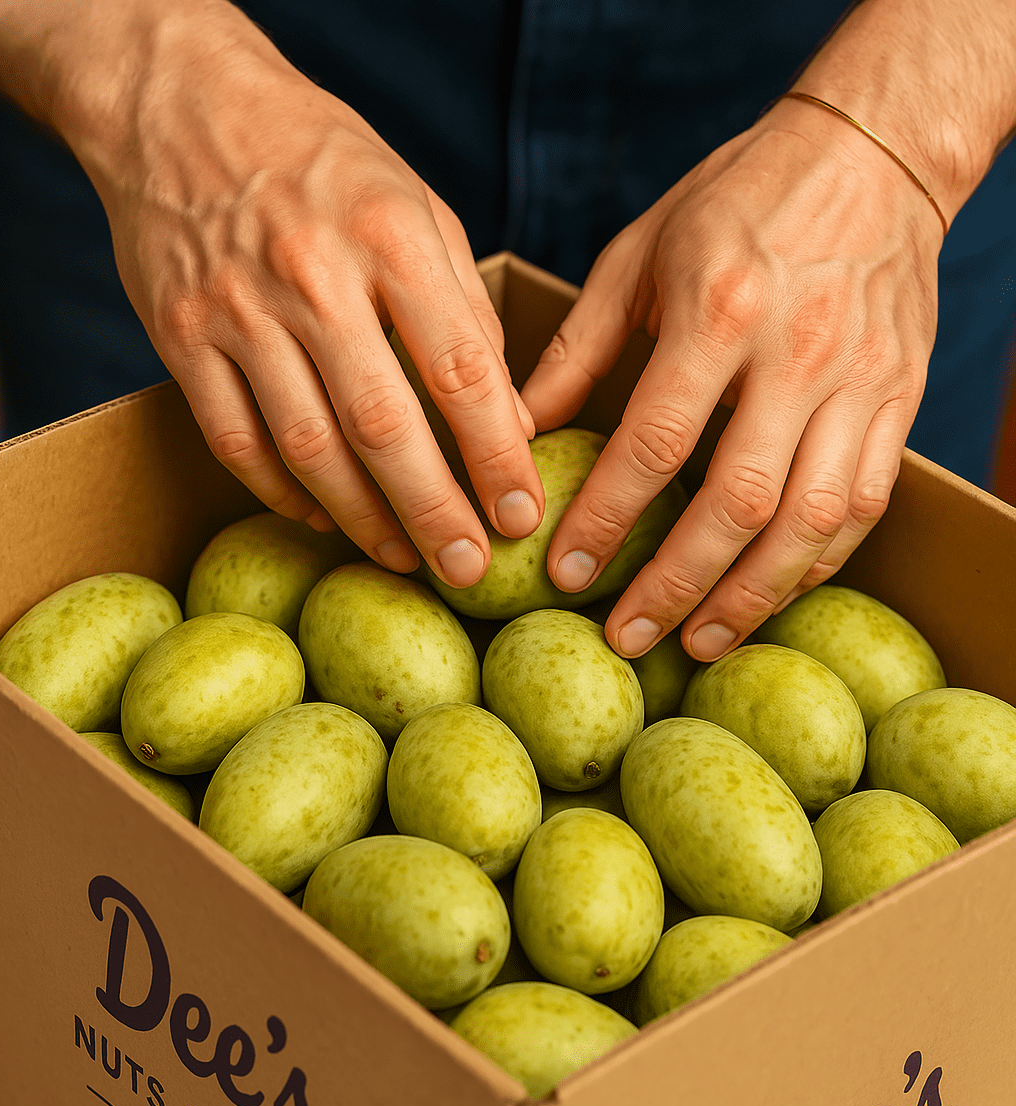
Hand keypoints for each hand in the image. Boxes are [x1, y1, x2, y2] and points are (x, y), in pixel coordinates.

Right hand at [63, 2, 543, 582]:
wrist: (180, 105)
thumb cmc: (320, 162)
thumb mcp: (415, 205)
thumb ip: (464, 309)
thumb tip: (508, 418)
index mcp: (390, 236)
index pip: (461, 370)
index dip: (496, 455)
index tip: (522, 515)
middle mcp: (313, 275)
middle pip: (384, 425)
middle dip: (435, 511)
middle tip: (468, 570)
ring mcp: (238, 310)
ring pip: (308, 446)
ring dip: (362, 517)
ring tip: (404, 556)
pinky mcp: (180, 337)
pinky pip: (236, 441)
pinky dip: (282, 492)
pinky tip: (324, 515)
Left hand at [520, 94, 941, 658]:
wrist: (874, 154)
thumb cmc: (739, 200)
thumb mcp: (641, 253)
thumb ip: (577, 349)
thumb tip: (514, 430)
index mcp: (720, 310)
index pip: (656, 441)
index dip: (607, 518)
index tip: (568, 573)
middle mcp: (796, 354)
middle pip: (738, 501)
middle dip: (677, 583)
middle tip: (627, 637)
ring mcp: (859, 383)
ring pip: (811, 520)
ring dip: (751, 597)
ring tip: (698, 643)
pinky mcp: (899, 401)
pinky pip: (863, 505)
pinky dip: (816, 563)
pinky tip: (769, 595)